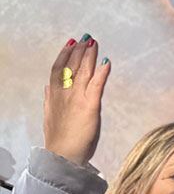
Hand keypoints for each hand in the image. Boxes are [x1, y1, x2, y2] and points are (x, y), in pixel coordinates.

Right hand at [43, 35, 111, 166]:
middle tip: (86, 37)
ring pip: (83, 72)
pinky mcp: (90, 108)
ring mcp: (77, 99)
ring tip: (94, 43)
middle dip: (79, 51)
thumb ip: (49, 99)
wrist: (63, 156)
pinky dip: (102, 73)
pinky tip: (107, 62)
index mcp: (54, 95)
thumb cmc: (59, 139)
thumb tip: (47, 87)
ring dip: (89, 56)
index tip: (70, 43)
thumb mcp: (50, 115)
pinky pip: (97, 87)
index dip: (64, 55)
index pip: (59, 69)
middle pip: (72, 66)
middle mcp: (64, 94)